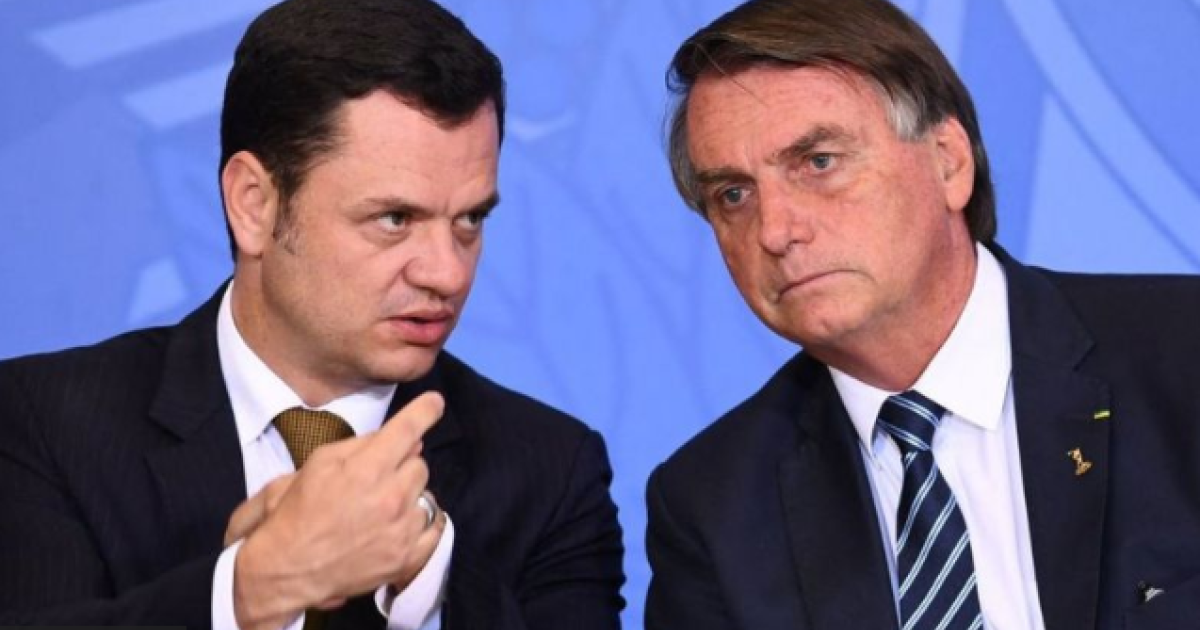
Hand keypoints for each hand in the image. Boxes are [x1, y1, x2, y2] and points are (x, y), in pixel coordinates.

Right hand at [230, 391, 444, 629]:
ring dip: (410, 496)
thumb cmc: (298, 511)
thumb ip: (363, 445)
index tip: (435, 403)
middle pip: (419, 464)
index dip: (425, 410)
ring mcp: (402, 530)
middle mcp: (391, 497)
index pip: (409, 429)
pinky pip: (435, 527)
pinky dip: (422, 524)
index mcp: (366, 469)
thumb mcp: (319, 463)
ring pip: (427, 495)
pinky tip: (401, 526)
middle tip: (378, 479)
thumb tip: (408, 437)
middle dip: (402, 466)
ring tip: (382, 509)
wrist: (288, 568)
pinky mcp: (408, 558)